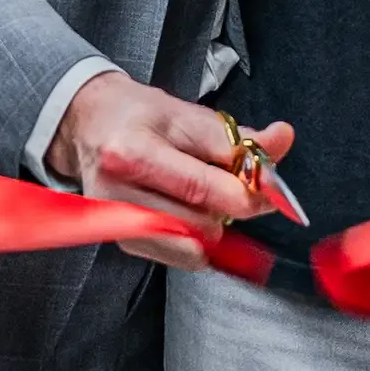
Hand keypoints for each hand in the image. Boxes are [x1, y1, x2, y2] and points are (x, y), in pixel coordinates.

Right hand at [46, 71, 293, 269]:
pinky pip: (181, 257)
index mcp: (132, 153)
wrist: (88, 125)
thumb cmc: (138, 116)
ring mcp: (117, 223)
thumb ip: (237, 136)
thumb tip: (282, 138)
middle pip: (200, 223)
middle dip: (230, 208)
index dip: (247, 193)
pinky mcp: (122, 241)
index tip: (271, 190)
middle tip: (232, 185)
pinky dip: (199, 239)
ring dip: (213, 224)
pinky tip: (190, 211)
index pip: (202, 188)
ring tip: (204, 195)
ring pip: (194, 245)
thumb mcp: (187, 114)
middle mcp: (118, 194)